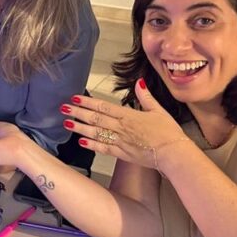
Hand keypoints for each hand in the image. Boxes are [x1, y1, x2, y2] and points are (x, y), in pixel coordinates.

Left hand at [63, 79, 190, 170]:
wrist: (173, 154)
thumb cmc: (168, 132)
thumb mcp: (158, 110)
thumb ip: (146, 97)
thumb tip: (139, 82)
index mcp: (128, 115)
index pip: (103, 106)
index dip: (87, 102)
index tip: (75, 98)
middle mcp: (121, 128)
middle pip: (95, 118)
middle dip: (78, 113)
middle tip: (63, 108)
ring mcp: (120, 141)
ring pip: (96, 133)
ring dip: (80, 128)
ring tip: (67, 123)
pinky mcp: (122, 154)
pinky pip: (103, 148)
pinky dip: (91, 145)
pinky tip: (81, 142)